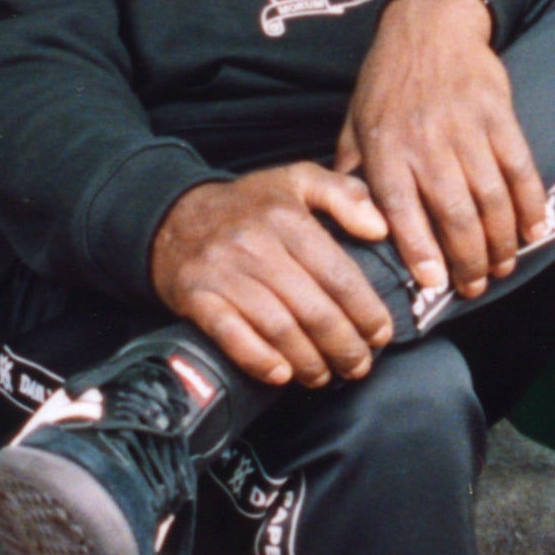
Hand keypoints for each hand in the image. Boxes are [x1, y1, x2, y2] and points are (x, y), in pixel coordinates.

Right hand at [149, 161, 397, 391]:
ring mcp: (224, 273)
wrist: (173, 216)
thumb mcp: (299, 179)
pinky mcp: (197, 297)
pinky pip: (231, 335)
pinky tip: (281, 374)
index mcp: (287, 217)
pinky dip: (259, 359)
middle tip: (359, 364)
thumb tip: (380, 228)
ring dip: (309, 360)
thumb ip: (346, 194)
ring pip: (278, 328)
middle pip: (313, 309)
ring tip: (325, 375)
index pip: (338, 274)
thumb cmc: (247, 205)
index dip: (365, 311)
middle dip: (344, 346)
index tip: (380, 334)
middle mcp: (256, 245)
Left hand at [335, 0, 545, 308]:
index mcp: (385, 149)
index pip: (402, 210)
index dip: (420, 250)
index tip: (434, 284)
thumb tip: (346, 227)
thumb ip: (352, 177)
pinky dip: (531, 203)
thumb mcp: (354, 126)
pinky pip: (520, 167)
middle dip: (469, 260)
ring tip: (502, 266)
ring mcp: (465, 127)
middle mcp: (425, 141)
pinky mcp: (498, 114)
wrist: (428, 24)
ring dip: (501, 240)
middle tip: (476, 287)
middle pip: (454, 214)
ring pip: (490, 198)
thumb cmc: (386, 83)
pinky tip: (535, 229)